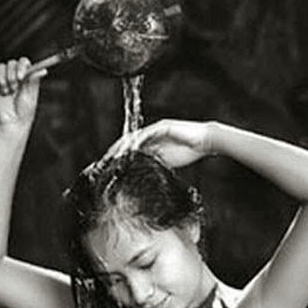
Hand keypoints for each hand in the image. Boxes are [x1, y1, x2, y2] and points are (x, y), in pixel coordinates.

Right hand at [0, 57, 46, 127]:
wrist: (13, 121)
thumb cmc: (25, 110)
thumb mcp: (30, 96)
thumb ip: (33, 81)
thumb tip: (44, 70)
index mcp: (26, 76)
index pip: (23, 62)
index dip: (21, 67)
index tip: (20, 78)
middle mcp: (15, 74)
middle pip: (11, 63)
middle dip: (11, 76)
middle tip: (13, 89)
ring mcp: (4, 77)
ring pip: (0, 67)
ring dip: (3, 79)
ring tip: (6, 92)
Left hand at [102, 119, 216, 167]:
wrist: (205, 142)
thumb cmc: (189, 152)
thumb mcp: (165, 163)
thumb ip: (152, 166)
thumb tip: (137, 180)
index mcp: (149, 142)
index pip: (128, 151)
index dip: (117, 159)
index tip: (106, 170)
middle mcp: (149, 134)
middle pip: (126, 143)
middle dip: (114, 154)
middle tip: (102, 165)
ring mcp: (154, 129)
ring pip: (132, 139)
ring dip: (121, 149)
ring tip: (111, 160)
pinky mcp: (161, 127)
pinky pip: (145, 135)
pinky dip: (135, 144)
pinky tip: (128, 152)